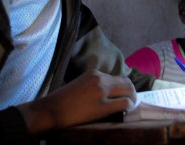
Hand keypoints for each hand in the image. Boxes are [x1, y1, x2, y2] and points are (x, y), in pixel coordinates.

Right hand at [18, 69, 136, 133]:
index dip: (122, 86)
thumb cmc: (61, 100)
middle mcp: (100, 79)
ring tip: (131, 105)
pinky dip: (129, 106)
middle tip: (132, 99)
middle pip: (125, 82)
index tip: (123, 93)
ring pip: (127, 91)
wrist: (51, 110)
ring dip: (132, 98)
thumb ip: (92, 84)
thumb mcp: (79, 84)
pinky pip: (123, 104)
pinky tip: (127, 111)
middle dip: (131, 90)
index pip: (116, 78)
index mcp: (94, 73)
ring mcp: (102, 92)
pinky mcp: (103, 106)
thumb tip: (104, 92)